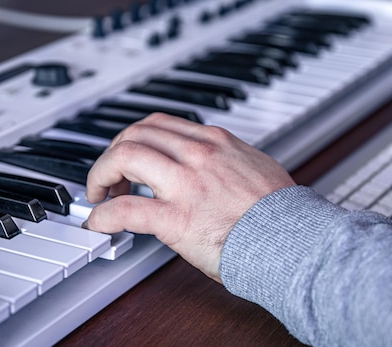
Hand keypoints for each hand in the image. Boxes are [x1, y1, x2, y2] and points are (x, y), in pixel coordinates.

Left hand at [83, 113, 295, 281]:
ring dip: (101, 174)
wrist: (293, 240)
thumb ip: (226, 160)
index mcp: (215, 142)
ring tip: (99, 195)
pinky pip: (124, 210)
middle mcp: (198, 155)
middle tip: (110, 177)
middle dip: (113, 153)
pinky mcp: (177, 219)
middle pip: (135, 134)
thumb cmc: (279, 212)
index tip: (130, 157)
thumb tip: (212, 167)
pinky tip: (99, 224)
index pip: (160, 124)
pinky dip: (102, 215)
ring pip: (124, 158)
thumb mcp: (254, 166)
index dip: (135, 139)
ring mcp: (186, 185)